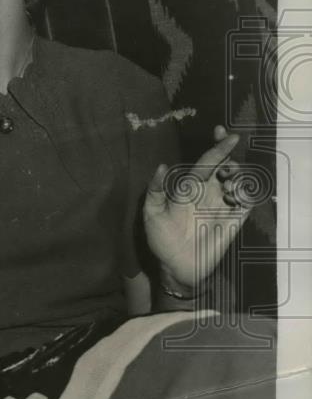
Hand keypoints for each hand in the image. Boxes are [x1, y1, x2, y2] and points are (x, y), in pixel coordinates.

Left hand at [144, 125, 250, 287]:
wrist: (175, 265)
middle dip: (230, 157)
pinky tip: (234, 197)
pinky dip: (246, 192)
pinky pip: (248, 200)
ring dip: (238, 175)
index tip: (223, 132)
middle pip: (226, 165)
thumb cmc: (161, 237)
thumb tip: (162, 166)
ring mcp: (224, 205)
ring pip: (239, 179)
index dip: (216, 146)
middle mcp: (209, 192)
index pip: (206, 161)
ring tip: (228, 185)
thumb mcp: (151, 212)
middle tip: (227, 165)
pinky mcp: (235, 220)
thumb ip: (155, 189)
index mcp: (190, 186)